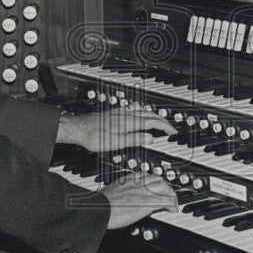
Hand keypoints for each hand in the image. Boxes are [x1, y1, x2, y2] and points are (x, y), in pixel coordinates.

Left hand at [58, 105, 176, 152]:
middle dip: (162, 120)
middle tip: (170, 127)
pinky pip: (134, 110)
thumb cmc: (94, 136)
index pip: (153, 122)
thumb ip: (134, 139)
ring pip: (142, 111)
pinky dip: (142, 112)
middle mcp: (126, 115)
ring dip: (153, 115)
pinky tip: (138, 114)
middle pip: (149, 114)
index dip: (165, 127)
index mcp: (129, 122)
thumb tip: (150, 138)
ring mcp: (120, 113)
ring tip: (158, 120)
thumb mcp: (116, 143)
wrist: (79, 128)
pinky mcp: (114, 113)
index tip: (173, 131)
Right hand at [101, 172, 179, 228]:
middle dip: (165, 187)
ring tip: (173, 202)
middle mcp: (138, 183)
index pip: (147, 175)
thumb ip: (120, 191)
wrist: (100, 208)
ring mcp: (144, 192)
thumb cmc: (101, 204)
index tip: (157, 185)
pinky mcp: (147, 203)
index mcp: (129, 180)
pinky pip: (164, 201)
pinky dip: (171, 204)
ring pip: (164, 188)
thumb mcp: (112, 192)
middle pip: (158, 179)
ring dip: (171, 195)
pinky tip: (173, 209)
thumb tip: (122, 196)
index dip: (154, 181)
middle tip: (168, 194)